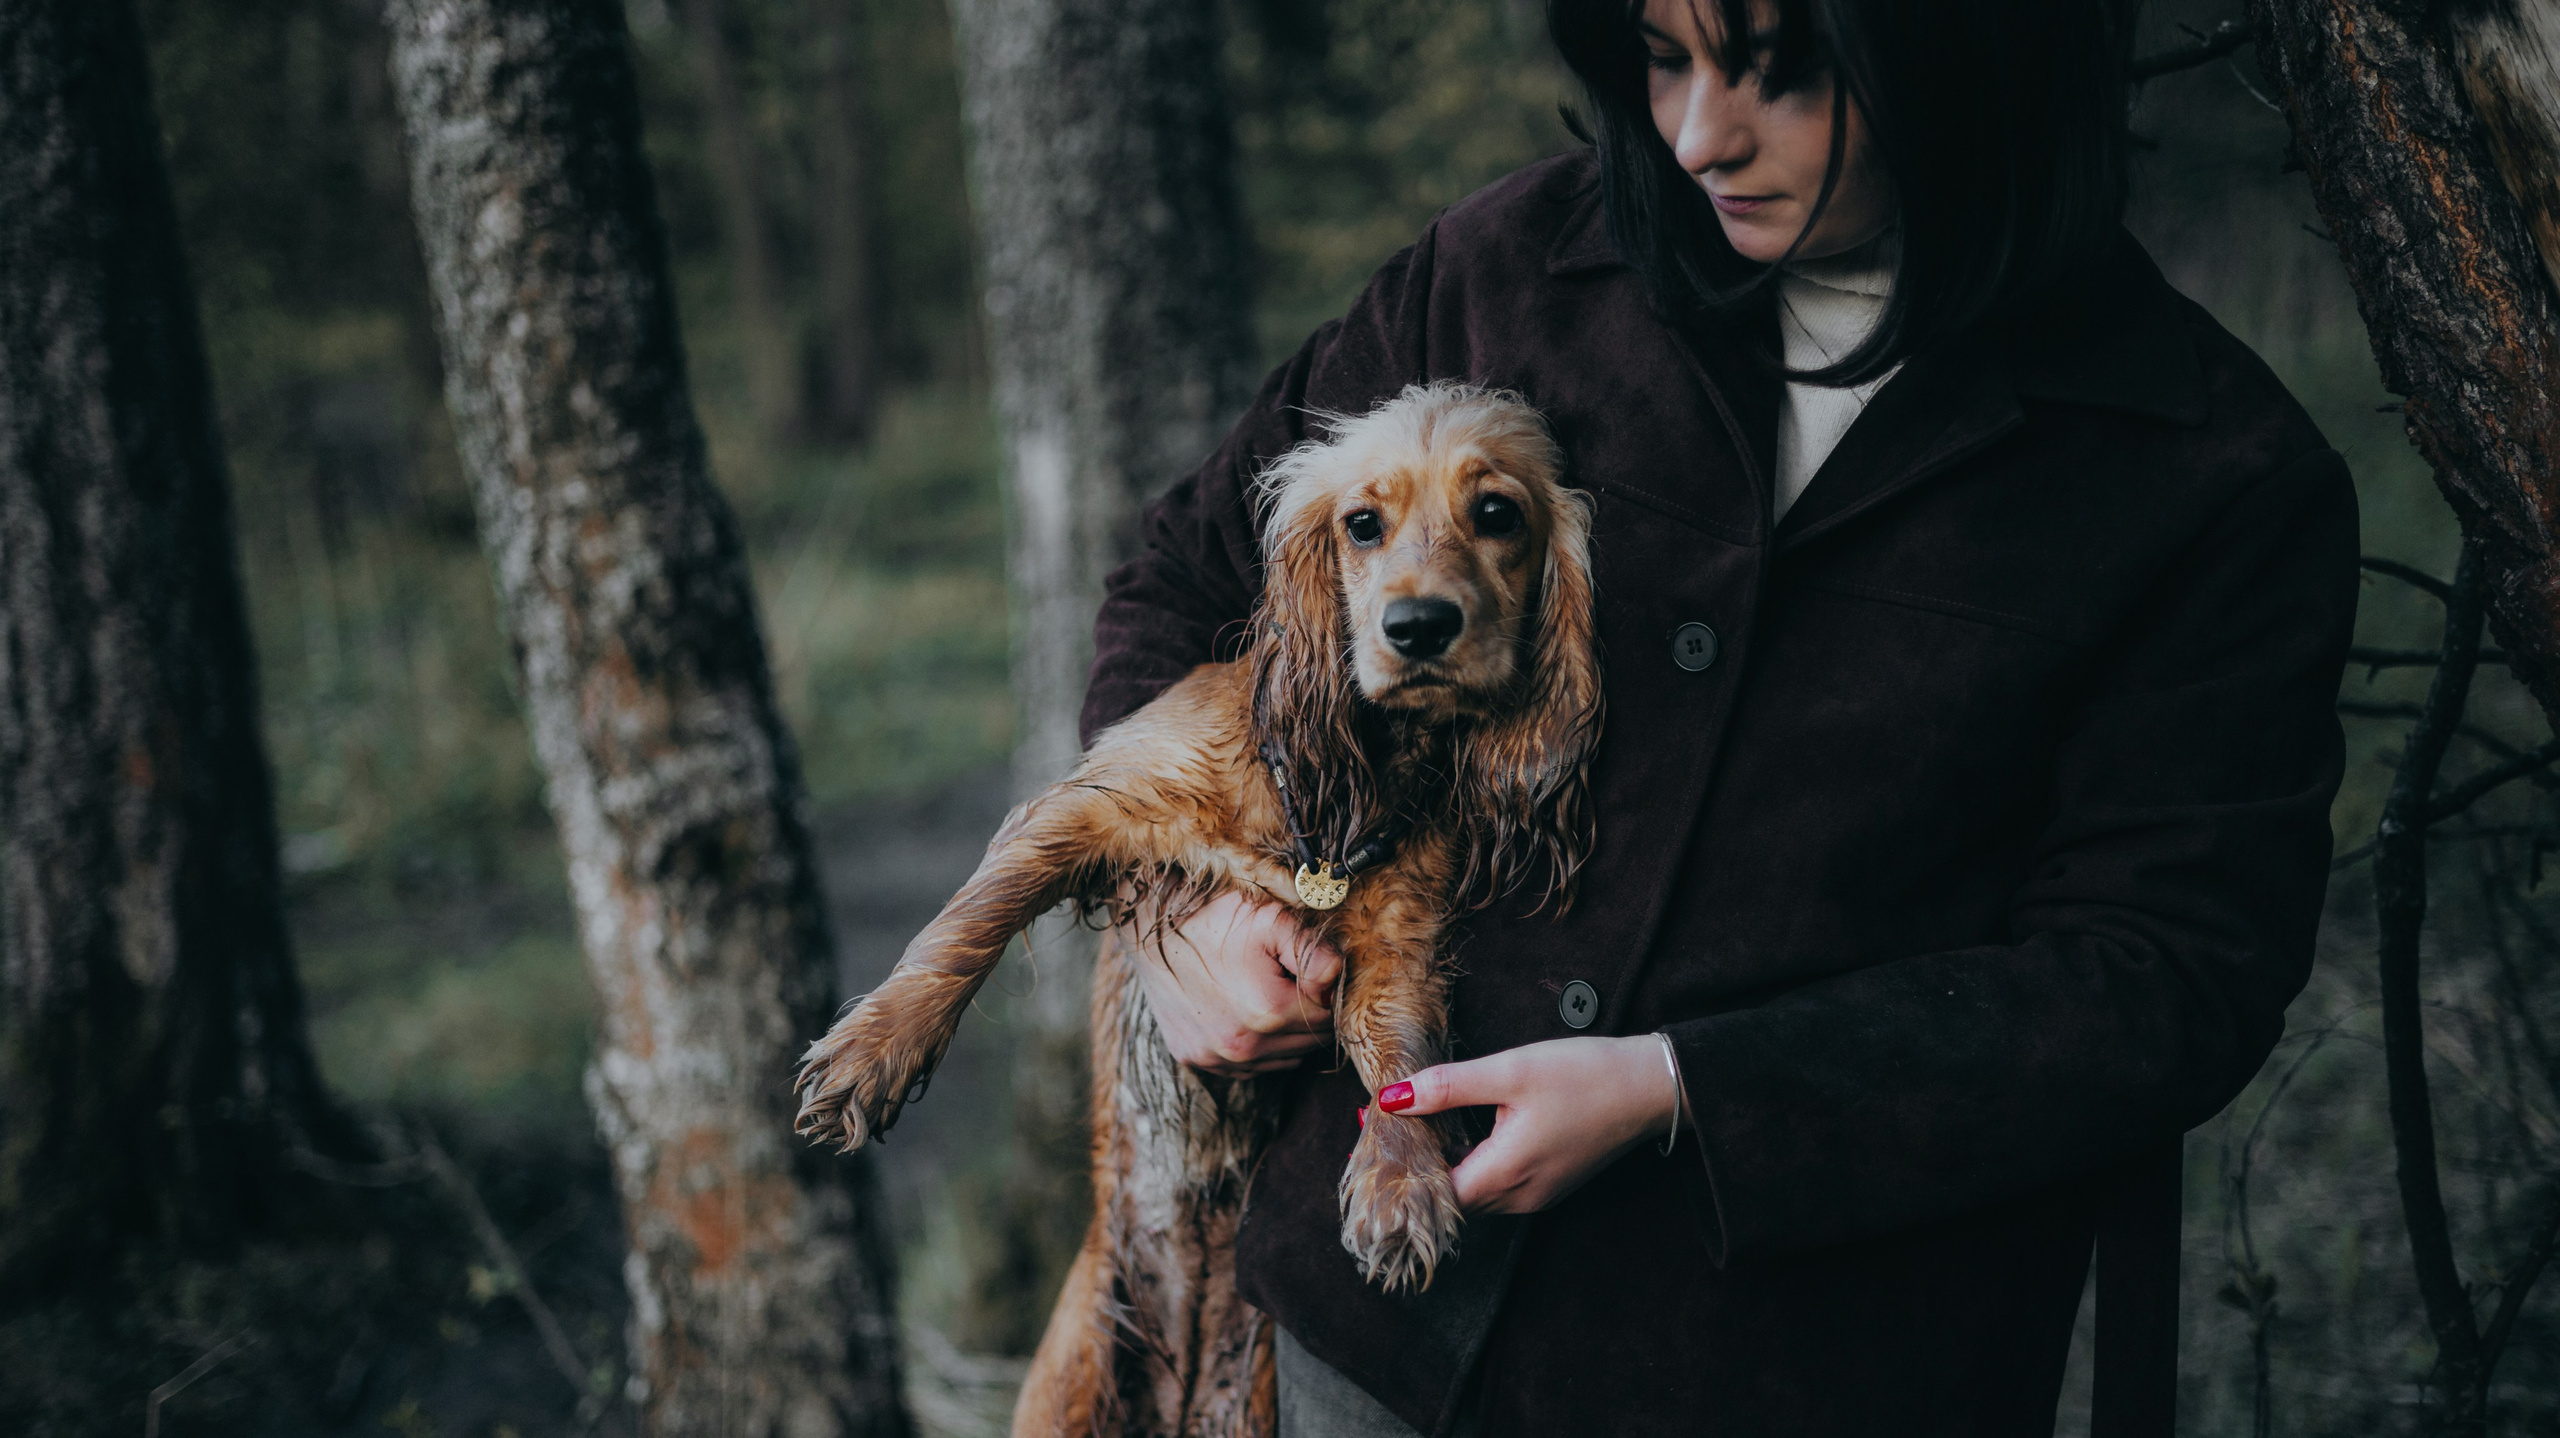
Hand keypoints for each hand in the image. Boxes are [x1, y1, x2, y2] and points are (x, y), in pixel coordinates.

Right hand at [1126, 891, 1341, 1077]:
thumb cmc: (1216, 914)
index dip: (1323, 990)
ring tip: (1262, 990)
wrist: (1151, 923)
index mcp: (1268, 1012)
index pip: (1328, 1017)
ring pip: (1280, 1059)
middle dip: (1305, 1012)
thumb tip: (1339, 986)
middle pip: (1306, 1042)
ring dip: (1282, 1033)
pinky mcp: (1194, 1058)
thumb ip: (1318, 956)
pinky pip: (1246, 1066)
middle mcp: (1242, 1046)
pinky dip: (1254, 1045)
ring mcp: (1214, 1057)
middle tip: (1283, 975)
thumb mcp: (1275, 919)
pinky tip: (1241, 1010)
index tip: (1303, 966)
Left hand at [1379, 1035, 1680, 1213]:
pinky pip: (1496, 1186)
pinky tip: (1458, 1134)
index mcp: (1505, 1174)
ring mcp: (1537, 1194)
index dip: (1400, 1172)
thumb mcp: (1510, 1071)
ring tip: (1413, 1128)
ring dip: (1443, 1168)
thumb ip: (1448, 1087)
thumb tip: (1391, 1099)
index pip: (1432, 1194)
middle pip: (1450, 1198)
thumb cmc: (1585, 1075)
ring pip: (1473, 1194)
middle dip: (1416, 1168)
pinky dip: (1470, 1166)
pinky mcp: (1549, 1183)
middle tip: (1382, 1131)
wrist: (1650, 1087)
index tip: (1370, 1142)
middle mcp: (1520, 1197)